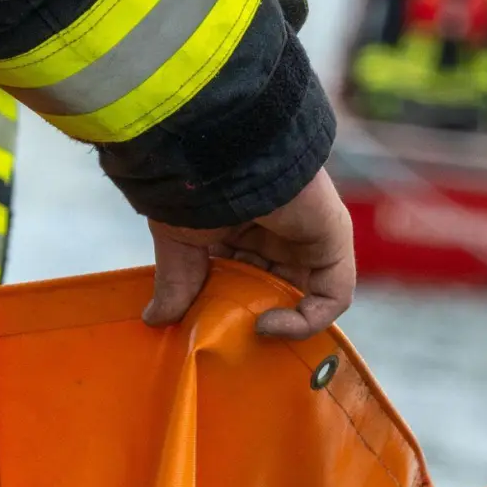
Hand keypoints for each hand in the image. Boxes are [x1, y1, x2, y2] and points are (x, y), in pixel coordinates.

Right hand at [143, 169, 355, 339]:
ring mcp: (308, 237)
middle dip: (252, 315)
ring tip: (246, 330)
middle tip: (226, 333)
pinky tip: (267, 324)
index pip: (246, 276)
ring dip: (278, 321)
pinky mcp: (333, 242)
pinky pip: (332, 295)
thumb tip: (153, 320)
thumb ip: (177, 282)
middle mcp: (280, 231)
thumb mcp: (179, 241)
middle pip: (276, 289)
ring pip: (306, 296)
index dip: (228, 304)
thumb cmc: (195, 186)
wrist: (222, 153)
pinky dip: (306, 320)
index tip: (203, 321)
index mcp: (245, 225)